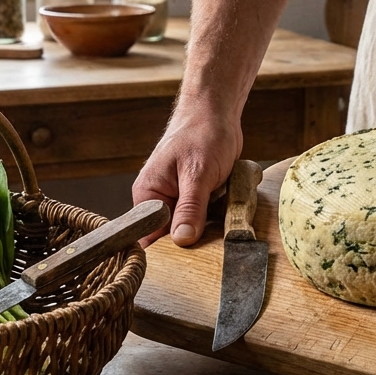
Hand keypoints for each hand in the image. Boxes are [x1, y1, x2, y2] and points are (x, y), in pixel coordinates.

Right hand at [132, 102, 242, 246]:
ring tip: (222, 215)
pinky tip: (227, 206)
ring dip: (210, 226)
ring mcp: (179, 199)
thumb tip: (181, 240)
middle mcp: (160, 200)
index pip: (149, 237)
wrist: (217, 112)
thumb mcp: (198, 174)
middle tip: (214, 239)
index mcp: (148, 195)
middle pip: (173, 237)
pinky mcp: (197, 197)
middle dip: (194, 239)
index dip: (168, 251)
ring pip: (193, 228)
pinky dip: (219, 216)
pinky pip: (206, 217)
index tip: (189, 262)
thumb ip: (190, 208)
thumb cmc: (202, 133)